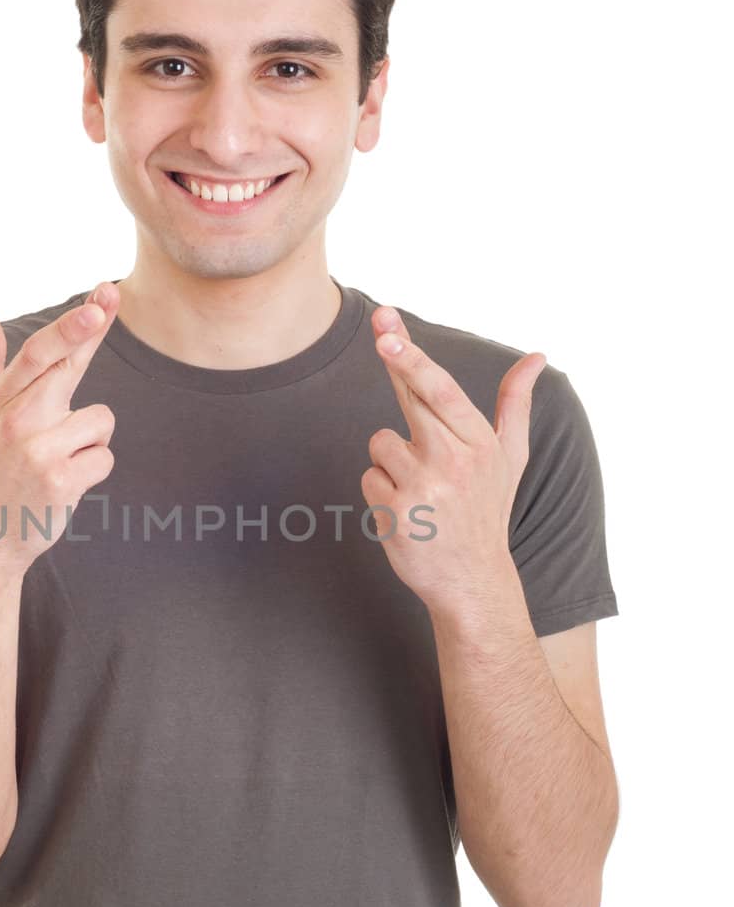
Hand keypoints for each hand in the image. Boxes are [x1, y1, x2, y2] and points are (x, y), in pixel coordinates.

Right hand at [0, 281, 120, 582]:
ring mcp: (37, 450)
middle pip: (65, 365)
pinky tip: (66, 484)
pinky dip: (93, 470)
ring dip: (90, 441)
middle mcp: (15, 420)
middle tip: (108, 295)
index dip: (72, 322)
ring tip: (59, 461)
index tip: (100, 295)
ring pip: (100, 420)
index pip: (38, 351)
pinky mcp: (60, 480)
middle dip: (88, 329)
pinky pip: (105, 457)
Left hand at [361, 304, 546, 615]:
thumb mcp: (509, 457)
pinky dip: (379, 490)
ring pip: (381, 442)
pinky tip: (405, 509)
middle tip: (381, 327)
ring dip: (390, 459)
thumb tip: (538, 356)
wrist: (471, 579)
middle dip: (395, 359)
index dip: (412, 356)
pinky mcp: (396, 515)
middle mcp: (455, 462)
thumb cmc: (485, 509)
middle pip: (413, 398)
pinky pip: (369, 478)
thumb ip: (516, 403)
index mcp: (480, 444)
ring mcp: (424, 489)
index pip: (441, 390)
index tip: (388, 331)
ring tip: (418, 486)